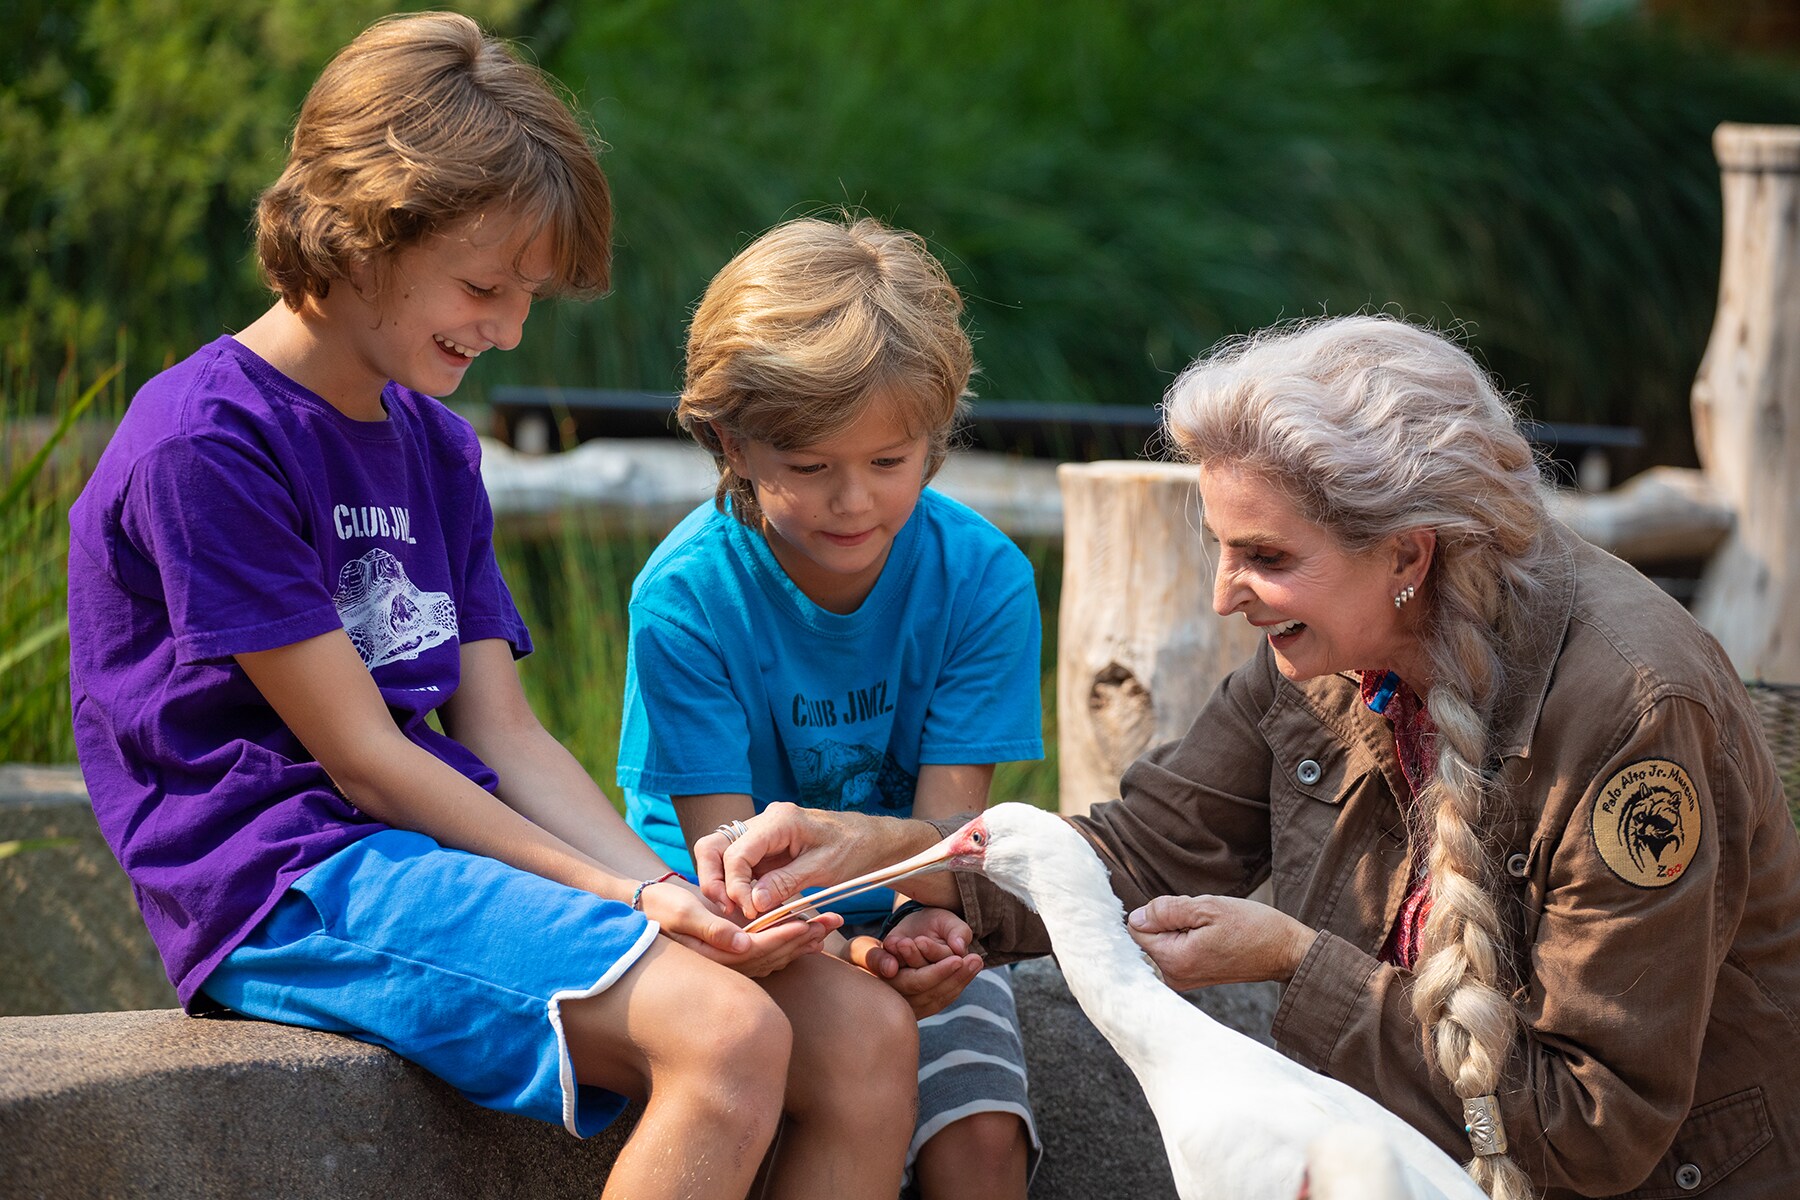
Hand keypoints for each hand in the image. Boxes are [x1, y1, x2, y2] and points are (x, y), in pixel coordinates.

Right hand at [639, 880, 841, 977]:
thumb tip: (743, 945)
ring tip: (829, 925)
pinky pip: (768, 949)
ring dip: (803, 940)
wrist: (643, 908)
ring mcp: (731, 957)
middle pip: (773, 955)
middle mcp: (726, 962)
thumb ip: (712, 929)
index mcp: (714, 955)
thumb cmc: (659, 907)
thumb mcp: (682, 912)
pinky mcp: (734, 949)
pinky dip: (790, 940)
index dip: (784, 937)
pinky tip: (809, 933)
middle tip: (833, 921)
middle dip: (804, 938)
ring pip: (775, 954)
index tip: (809, 923)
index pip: (758, 949)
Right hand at [696, 801, 901, 918]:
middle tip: (730, 909)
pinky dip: (739, 885)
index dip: (736, 885)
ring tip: (739, 910)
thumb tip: (752, 902)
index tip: (750, 911)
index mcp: (779, 819)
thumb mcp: (823, 868)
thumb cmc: (855, 849)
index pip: (736, 852)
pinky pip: (740, 865)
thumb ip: (785, 882)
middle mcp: (764, 821)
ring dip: (725, 883)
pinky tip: (751, 905)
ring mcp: (763, 834)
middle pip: (716, 847)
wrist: (874, 841)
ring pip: (722, 855)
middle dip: (715, 880)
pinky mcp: (766, 847)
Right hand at [848, 907, 983, 1017]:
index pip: (917, 984)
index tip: (959, 957)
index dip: (939, 971)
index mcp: (884, 993)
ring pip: (939, 1000)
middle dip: (957, 977)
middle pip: (933, 995)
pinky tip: (968, 973)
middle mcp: (897, 1009)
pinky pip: (938, 1001)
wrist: (849, 978)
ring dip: (960, 982)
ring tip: (977, 962)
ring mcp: (908, 1014)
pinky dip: (955, 987)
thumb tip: (891, 968)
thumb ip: (872, 956)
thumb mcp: (858, 951)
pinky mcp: (916, 1012)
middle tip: (977, 958)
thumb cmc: (855, 957)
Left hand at [1127, 895, 1317, 990]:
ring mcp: (1184, 979)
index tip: (1185, 912)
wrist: (1286, 952)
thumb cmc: (1253, 927)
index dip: (1157, 912)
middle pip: (1150, 936)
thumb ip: (1166, 910)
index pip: (1136, 930)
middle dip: (1170, 920)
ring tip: (1212, 930)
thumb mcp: (1208, 907)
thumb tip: (1135, 917)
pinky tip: (1214, 937)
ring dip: (1182, 927)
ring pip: (1165, 940)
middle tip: (1204, 921)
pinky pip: (1178, 948)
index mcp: (1174, 960)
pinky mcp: (1194, 977)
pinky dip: (1190, 937)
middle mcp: (1174, 976)